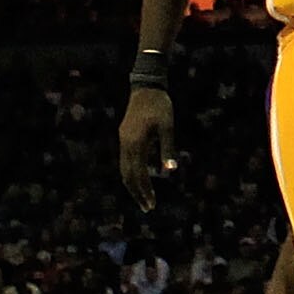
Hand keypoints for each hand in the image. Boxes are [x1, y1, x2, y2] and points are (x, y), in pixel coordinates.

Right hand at [119, 87, 175, 208]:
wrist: (146, 86)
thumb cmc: (160, 106)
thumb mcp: (168, 126)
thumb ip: (167, 149)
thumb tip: (170, 171)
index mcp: (136, 143)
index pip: (139, 174)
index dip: (145, 191)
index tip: (152, 204)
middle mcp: (126, 144)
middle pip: (128, 175)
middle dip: (137, 193)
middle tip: (147, 207)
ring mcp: (123, 139)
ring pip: (124, 169)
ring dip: (133, 184)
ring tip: (143, 197)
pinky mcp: (124, 135)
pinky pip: (125, 160)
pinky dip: (131, 173)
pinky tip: (141, 177)